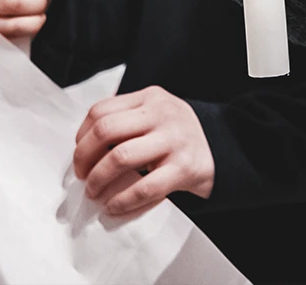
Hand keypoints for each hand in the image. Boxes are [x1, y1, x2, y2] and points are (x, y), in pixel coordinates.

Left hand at [73, 87, 214, 215]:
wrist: (226, 147)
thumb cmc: (179, 135)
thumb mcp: (157, 113)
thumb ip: (128, 120)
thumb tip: (85, 147)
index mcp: (150, 98)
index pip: (101, 110)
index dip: (82, 135)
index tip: (79, 154)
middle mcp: (161, 114)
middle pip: (105, 130)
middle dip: (84, 157)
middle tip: (81, 175)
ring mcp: (173, 140)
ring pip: (120, 157)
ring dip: (98, 179)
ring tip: (94, 191)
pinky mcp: (184, 168)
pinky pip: (144, 187)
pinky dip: (122, 200)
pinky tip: (113, 206)